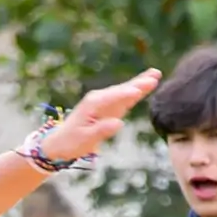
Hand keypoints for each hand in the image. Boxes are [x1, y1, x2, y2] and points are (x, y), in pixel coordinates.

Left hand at [39, 69, 161, 162]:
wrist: (60, 142)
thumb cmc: (71, 141)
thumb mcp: (85, 139)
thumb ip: (102, 130)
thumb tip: (119, 123)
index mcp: (93, 104)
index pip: (113, 98)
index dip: (126, 95)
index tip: (138, 92)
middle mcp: (99, 98)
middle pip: (122, 89)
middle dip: (138, 83)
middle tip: (154, 76)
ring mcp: (104, 101)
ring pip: (125, 90)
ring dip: (140, 83)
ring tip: (155, 74)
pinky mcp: (108, 107)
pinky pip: (124, 97)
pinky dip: (135, 91)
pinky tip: (145, 85)